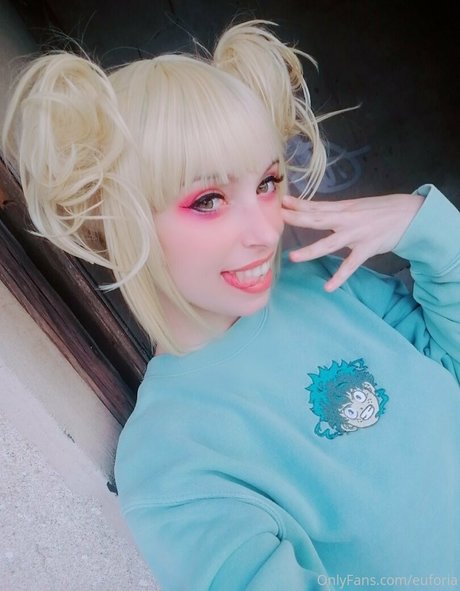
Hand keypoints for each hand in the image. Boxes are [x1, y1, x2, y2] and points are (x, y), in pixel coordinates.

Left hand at [281, 192, 423, 291]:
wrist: (409, 214)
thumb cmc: (379, 211)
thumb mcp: (355, 206)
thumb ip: (334, 210)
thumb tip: (312, 210)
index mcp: (343, 208)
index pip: (316, 206)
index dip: (299, 204)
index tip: (281, 202)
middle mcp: (347, 220)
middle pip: (318, 220)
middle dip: (298, 219)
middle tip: (279, 219)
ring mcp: (356, 235)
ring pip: (329, 244)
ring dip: (311, 251)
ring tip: (293, 258)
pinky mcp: (367, 248)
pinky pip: (351, 265)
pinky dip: (340, 277)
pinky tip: (328, 287)